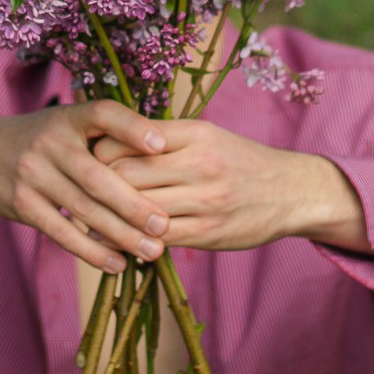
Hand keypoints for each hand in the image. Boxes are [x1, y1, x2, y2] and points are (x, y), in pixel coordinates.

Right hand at [0, 100, 172, 272]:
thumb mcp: (69, 123)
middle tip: (165, 225)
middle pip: (97, 176)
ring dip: (120, 234)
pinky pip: (61, 232)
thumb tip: (166, 155)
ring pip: (83, 209)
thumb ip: (107, 134)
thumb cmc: (44, 140)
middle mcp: (50, 143)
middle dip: (134, 204)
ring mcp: (33, 174)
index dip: (132, 127)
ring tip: (152, 250)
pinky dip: (91, 251)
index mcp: (69, 117)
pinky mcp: (22, 204)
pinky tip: (117, 264)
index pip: (103, 114)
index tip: (162, 146)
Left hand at [93, 119, 363, 251]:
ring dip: (110, 217)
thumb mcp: (206, 136)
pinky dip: (134, 240)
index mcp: (194, 133)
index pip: (126, 139)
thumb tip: (106, 144)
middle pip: (125, 174)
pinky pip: (158, 239)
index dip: (99, 152)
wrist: (292, 192)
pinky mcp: (208, 232)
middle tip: (80, 192)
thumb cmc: (239, 160)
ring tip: (89, 219)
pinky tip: (120, 240)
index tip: (88, 160)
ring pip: (138, 209)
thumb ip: (162, 139)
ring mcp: (205, 200)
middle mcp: (199, 163)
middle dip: (97, 185)